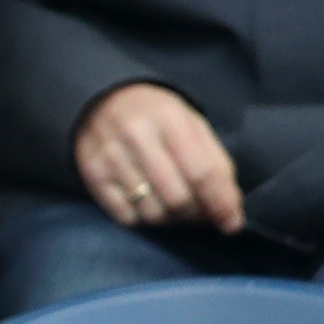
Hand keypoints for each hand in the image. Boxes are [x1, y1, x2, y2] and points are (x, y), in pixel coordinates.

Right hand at [72, 81, 244, 233]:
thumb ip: (217, 166)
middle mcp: (135, 136)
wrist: (102, 100)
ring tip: (179, 211)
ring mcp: (110, 157)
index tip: (231, 223)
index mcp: (169, 118)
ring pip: (152, 213)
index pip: (201, 172)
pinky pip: (126, 217)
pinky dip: (146, 220)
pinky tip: (152, 206)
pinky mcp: (92, 175)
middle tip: (203, 214)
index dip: (221, 203)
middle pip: (177, 198)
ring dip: (174, 221)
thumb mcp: (193, 126)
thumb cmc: (158, 117)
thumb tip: (231, 214)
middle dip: (197, 215)